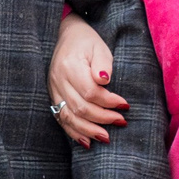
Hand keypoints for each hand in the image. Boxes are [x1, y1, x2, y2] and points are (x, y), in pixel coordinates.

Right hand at [50, 14, 126, 145]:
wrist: (66, 36)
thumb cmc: (87, 42)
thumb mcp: (99, 47)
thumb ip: (103, 63)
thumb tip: (104, 81)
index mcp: (70, 66)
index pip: (90, 91)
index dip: (108, 102)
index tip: (125, 105)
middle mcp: (58, 81)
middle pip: (79, 107)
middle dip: (101, 118)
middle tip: (121, 121)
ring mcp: (53, 90)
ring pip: (68, 117)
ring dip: (88, 130)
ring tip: (106, 137)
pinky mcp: (53, 97)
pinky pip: (61, 119)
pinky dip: (74, 132)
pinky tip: (86, 141)